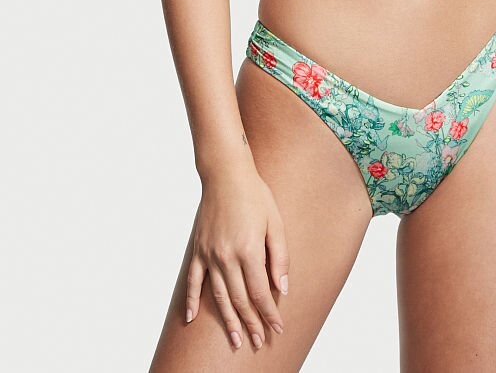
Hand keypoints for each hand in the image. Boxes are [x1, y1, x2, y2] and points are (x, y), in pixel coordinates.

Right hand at [185, 163, 289, 351]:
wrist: (226, 175)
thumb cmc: (255, 195)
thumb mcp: (275, 223)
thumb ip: (279, 257)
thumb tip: (282, 288)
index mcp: (248, 250)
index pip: (260, 292)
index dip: (269, 313)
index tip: (277, 327)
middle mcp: (227, 257)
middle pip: (239, 299)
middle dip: (251, 323)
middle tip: (260, 341)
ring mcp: (209, 255)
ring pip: (218, 296)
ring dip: (227, 320)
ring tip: (235, 339)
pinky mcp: (198, 250)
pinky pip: (193, 281)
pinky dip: (191, 301)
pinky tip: (191, 319)